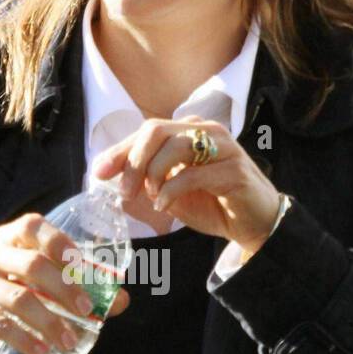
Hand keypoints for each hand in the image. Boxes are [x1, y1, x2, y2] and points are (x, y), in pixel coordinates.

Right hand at [0, 211, 130, 353]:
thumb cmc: (18, 296)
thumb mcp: (46, 287)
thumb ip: (83, 289)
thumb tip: (121, 299)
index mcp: (10, 237)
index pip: (31, 226)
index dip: (57, 242)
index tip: (81, 264)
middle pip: (31, 263)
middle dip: (63, 288)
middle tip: (86, 310)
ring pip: (17, 298)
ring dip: (48, 321)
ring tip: (69, 342)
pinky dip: (23, 339)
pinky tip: (42, 351)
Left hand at [91, 116, 281, 257]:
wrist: (254, 223)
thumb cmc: (213, 203)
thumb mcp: (170, 194)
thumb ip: (145, 183)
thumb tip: (110, 180)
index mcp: (188, 131)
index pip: (146, 131)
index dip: (119, 150)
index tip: (98, 172)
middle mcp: (205, 131)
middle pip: (156, 131)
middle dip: (132, 161)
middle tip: (124, 191)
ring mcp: (223, 146)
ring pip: (174, 147)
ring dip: (152, 175)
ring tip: (150, 198)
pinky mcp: (234, 168)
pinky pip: (193, 174)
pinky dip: (172, 191)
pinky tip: (164, 205)